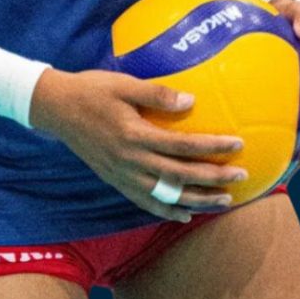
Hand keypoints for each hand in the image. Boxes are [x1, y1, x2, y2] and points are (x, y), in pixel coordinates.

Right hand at [29, 67, 247, 222]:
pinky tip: (185, 215)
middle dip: (214, 179)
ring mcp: (124, 176)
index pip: (183, 146)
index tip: (238, 145)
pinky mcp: (117, 181)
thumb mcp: (123, 83)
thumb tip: (192, 100)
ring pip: (168, 196)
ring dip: (198, 200)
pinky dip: (167, 212)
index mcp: (136, 135)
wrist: (57, 110)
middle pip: (181, 176)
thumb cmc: (92, 90)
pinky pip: (146, 203)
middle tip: (242, 177)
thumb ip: (157, 93)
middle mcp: (132, 161)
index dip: (212, 147)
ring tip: (224, 201)